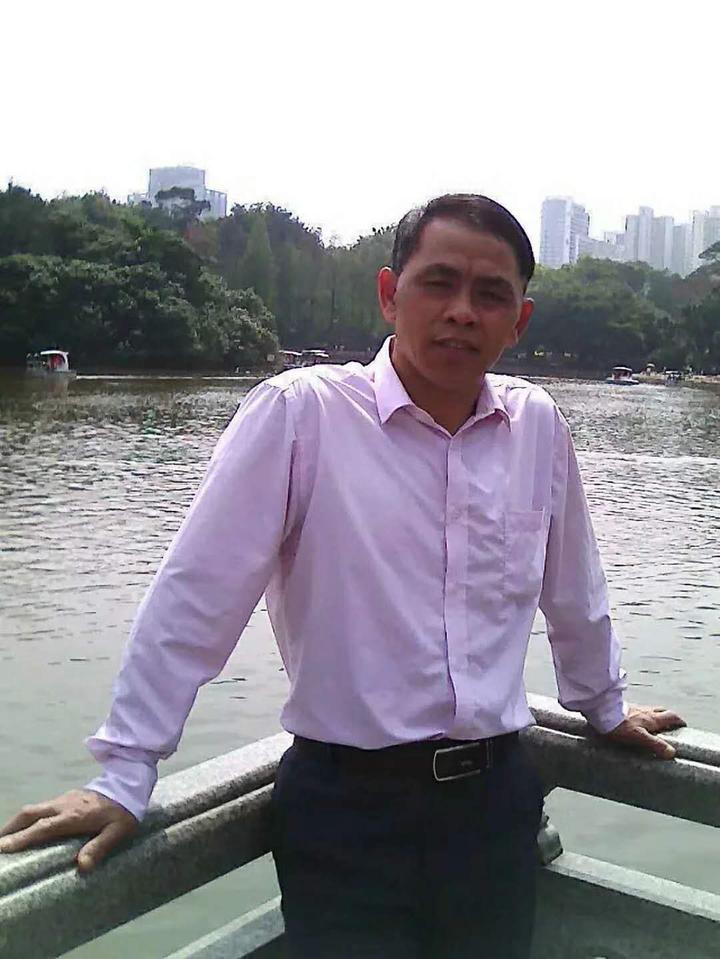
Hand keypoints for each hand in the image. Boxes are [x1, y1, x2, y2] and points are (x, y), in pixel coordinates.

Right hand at [0, 789, 137, 872]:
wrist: (130, 783)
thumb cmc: (124, 811)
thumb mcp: (118, 831)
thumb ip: (100, 847)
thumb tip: (81, 866)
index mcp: (74, 815)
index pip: (43, 828)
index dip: (22, 839)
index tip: (3, 848)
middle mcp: (63, 805)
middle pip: (30, 814)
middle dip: (10, 829)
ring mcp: (63, 799)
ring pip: (33, 809)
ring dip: (17, 823)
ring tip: (5, 838)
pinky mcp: (66, 797)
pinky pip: (41, 808)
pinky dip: (28, 818)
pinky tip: (28, 829)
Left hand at [603, 703, 685, 758]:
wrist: (603, 711)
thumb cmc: (621, 725)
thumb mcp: (640, 737)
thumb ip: (656, 744)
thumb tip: (672, 752)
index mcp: (652, 718)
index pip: (671, 716)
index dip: (679, 721)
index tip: (683, 725)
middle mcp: (646, 711)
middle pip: (662, 711)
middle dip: (668, 717)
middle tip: (671, 725)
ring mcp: (635, 708)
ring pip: (650, 710)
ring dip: (655, 715)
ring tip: (655, 724)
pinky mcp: (625, 708)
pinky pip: (639, 711)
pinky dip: (643, 716)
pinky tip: (637, 721)